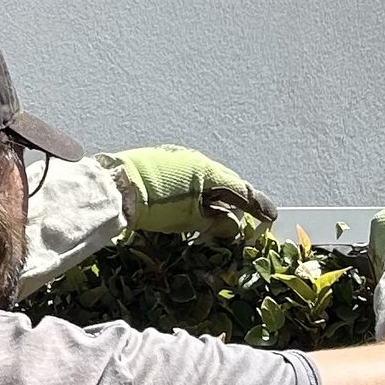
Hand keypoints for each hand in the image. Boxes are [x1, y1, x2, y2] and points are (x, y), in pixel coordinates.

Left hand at [106, 146, 277, 239]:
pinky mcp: (158, 162)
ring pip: (204, 180)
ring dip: (213, 198)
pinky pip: (187, 178)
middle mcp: (194, 159)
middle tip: (245, 220)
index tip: (271, 217)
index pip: (240, 190)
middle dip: (235, 202)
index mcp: (207, 170)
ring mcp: (175, 158)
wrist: (113, 189)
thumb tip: (235, 226)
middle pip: (223, 183)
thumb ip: (217, 222)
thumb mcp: (190, 219)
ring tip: (217, 217)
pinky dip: (196, 193)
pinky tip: (192, 206)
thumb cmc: (155, 204)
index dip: (257, 205)